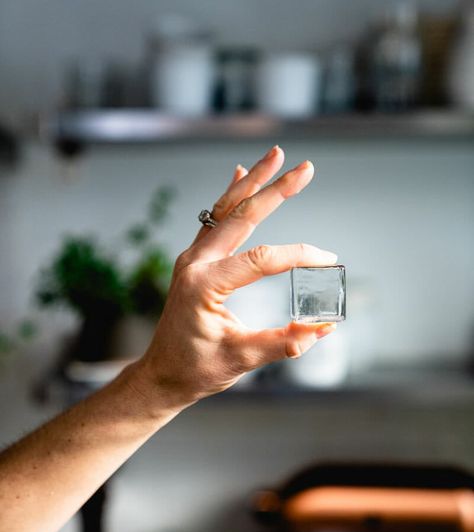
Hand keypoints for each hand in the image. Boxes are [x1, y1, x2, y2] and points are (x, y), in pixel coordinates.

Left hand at [136, 146, 337, 409]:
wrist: (162, 373)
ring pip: (225, 209)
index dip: (299, 256)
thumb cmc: (196, 369)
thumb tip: (325, 328)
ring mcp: (192, 258)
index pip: (261, 259)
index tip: (328, 259)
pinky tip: (240, 175)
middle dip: (276, 190)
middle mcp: (195, 263)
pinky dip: (230, 196)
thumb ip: (285, 343)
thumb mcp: (242, 360)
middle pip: (242, 217)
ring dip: (253, 183)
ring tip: (275, 156)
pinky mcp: (194, 260)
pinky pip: (214, 220)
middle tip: (305, 168)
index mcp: (204, 285)